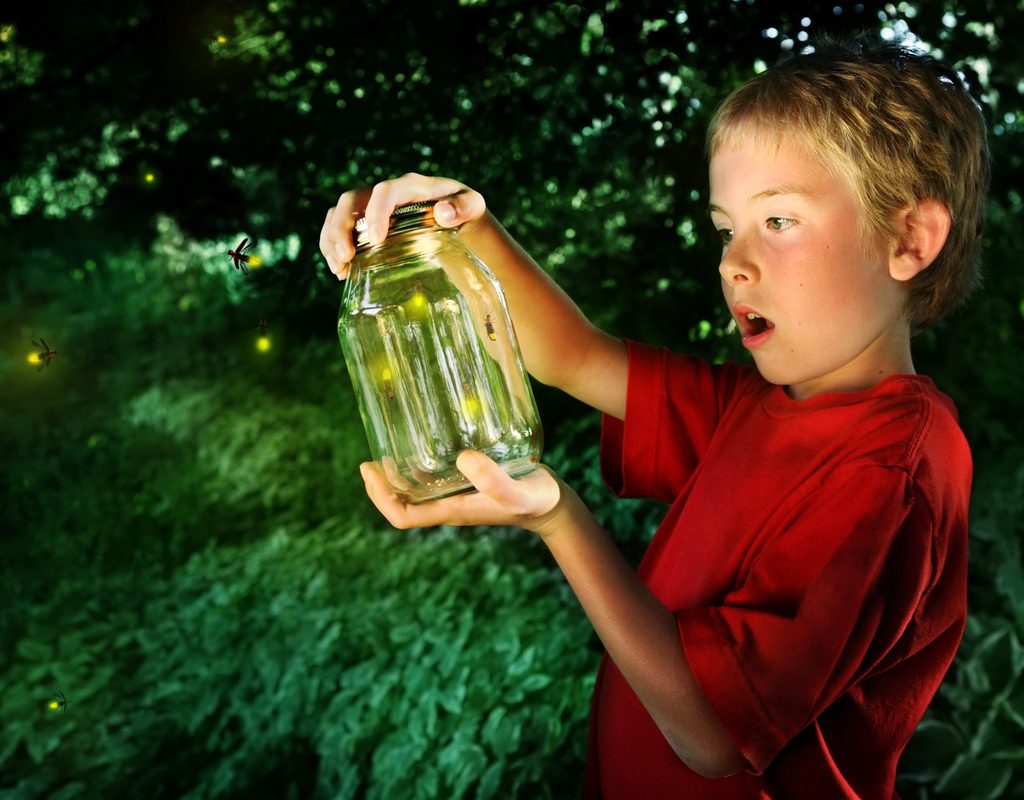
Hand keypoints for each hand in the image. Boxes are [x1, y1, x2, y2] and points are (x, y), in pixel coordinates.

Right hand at [319, 172, 486, 279]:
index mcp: (410, 186)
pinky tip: (342, 272)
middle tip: (346, 257)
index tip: (377, 240)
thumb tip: (443, 212)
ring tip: (339, 269)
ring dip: (331, 241)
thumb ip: (465, 206)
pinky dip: (333, 248)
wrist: (457, 217)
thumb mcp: (474, 206)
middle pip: (351, 200)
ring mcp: (371, 207)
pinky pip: (339, 230)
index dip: (376, 212)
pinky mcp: (365, 223)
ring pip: (338, 214)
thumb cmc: (465, 210)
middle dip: (341, 228)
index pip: (385, 191)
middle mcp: (385, 193)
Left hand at [359, 450, 569, 534]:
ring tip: (387, 448)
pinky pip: (432, 479)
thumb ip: (494, 480)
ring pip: (414, 492)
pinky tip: (423, 441)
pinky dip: (419, 465)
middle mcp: (448, 505)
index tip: (369, 471)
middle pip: (401, 505)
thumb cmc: (536, 500)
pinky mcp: (466, 483)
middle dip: (380, 486)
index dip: (380, 498)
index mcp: (452, 511)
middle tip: (369, 459)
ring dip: (396, 476)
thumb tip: (463, 459)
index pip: (403, 516)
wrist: (552, 505)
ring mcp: (456, 496)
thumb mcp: (519, 492)